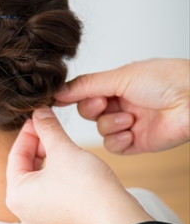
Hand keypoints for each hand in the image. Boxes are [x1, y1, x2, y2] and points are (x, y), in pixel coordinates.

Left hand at [6, 108, 153, 223]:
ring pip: (38, 180)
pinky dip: (55, 176)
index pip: (15, 155)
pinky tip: (68, 162)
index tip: (37, 118)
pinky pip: (49, 192)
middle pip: (25, 168)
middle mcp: (22, 210)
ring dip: (47, 159)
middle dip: (38, 146)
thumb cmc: (87, 188)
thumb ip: (48, 129)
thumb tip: (39, 113)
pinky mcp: (58, 221)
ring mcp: (40, 219)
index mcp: (16, 195)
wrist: (117, 218)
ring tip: (59, 142)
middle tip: (48, 127)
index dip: (28, 133)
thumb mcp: (63, 150)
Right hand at [55, 58, 189, 154]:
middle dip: (93, 109)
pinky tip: (130, 133)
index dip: (75, 96)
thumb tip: (57, 91)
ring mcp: (130, 124)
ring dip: (111, 124)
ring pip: (100, 130)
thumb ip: (85, 85)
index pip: (85, 93)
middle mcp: (122, 104)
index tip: (59, 99)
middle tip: (104, 104)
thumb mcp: (119, 76)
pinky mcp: (138, 143)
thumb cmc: (165, 80)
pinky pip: (114, 146)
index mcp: (118, 85)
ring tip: (130, 118)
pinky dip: (118, 140)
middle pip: (89, 112)